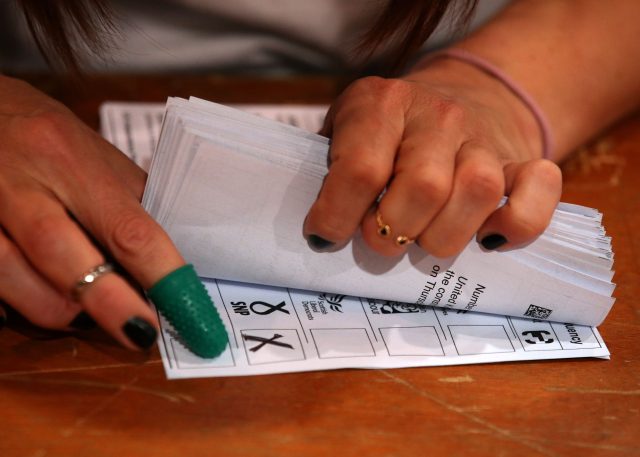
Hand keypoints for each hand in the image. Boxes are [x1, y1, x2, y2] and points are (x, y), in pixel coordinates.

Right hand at [0, 76, 184, 348]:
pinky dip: (12, 301)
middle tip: (141, 332)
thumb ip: (128, 201)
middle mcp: (16, 179)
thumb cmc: (42, 136)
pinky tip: (30, 295)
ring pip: (10, 276)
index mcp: (67, 157)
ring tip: (79, 309)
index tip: (188, 310)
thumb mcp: (91, 154)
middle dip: (108, 303)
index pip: (126, 225)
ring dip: (56, 307)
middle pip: (60, 255)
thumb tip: (171, 258)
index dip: (161, 274)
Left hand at [304, 57, 561, 256]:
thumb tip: (319, 235)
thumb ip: (329, 171)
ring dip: (443, 236)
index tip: (324, 238)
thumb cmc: (387, 130)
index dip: (338, 215)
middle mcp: (438, 115)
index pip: (360, 168)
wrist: (462, 94)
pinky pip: (539, 190)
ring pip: (477, 192)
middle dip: (392, 232)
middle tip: (380, 239)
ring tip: (424, 240)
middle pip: (422, 187)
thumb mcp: (345, 132)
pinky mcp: (522, 160)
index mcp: (381, 105)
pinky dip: (517, 225)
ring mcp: (484, 138)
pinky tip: (486, 238)